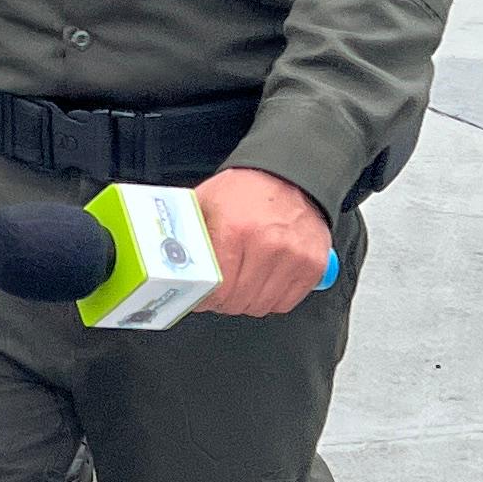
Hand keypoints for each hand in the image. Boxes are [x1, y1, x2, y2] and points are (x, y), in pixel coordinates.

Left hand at [196, 166, 334, 317]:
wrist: (290, 175)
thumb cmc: (247, 190)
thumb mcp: (207, 202)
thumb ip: (189, 234)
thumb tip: (169, 263)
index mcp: (236, 229)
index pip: (217, 287)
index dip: (205, 298)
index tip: (200, 298)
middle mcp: (268, 244)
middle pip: (238, 300)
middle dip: (223, 301)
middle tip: (219, 292)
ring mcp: (294, 256)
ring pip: (261, 305)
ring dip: (247, 301)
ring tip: (241, 284)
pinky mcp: (313, 264)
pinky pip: (286, 302)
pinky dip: (272, 299)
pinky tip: (263, 282)